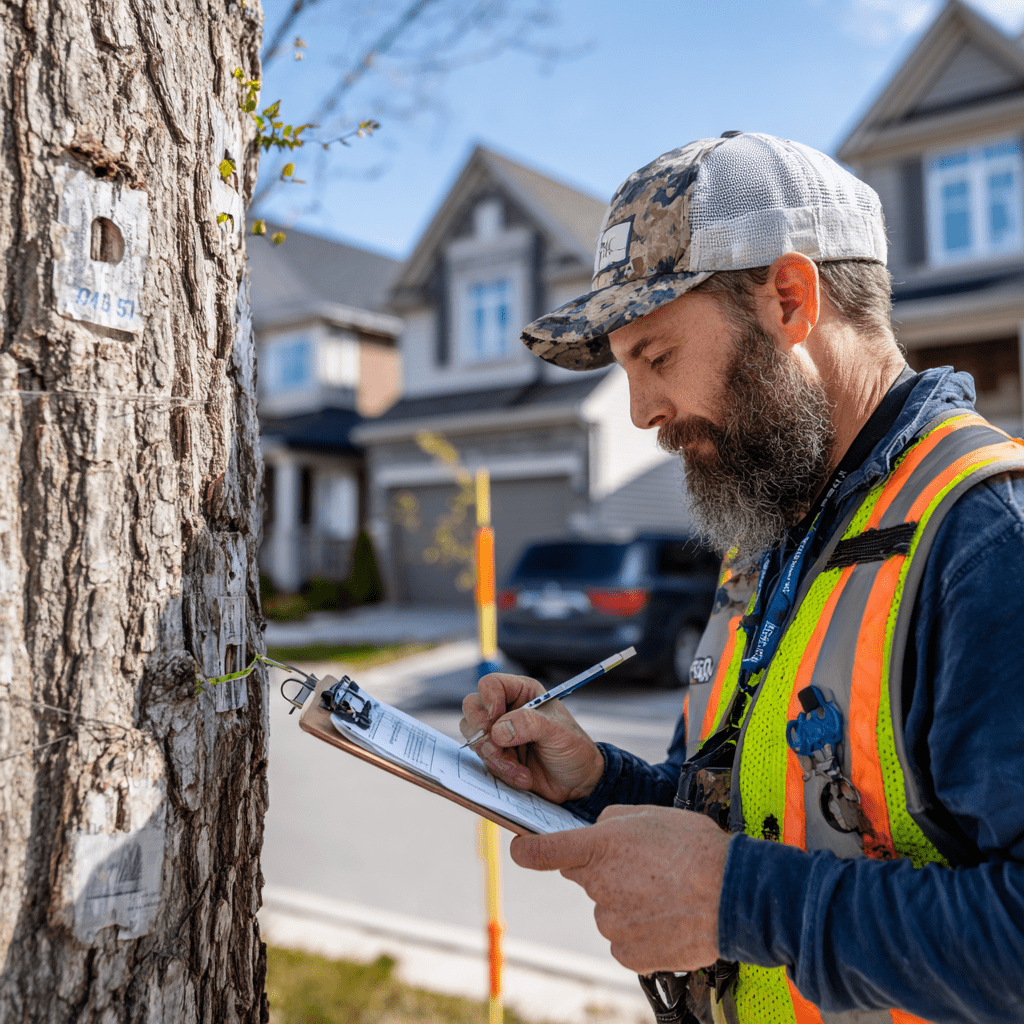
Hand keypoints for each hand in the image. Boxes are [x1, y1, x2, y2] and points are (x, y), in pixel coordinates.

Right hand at [460, 672, 604, 802]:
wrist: (578, 783)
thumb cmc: (574, 748)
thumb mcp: (557, 732)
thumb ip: (528, 724)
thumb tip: (498, 730)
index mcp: (522, 693)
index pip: (490, 685)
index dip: (488, 701)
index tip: (494, 721)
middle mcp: (506, 709)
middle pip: (473, 708)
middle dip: (482, 733)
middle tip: (498, 747)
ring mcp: (499, 733)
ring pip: (474, 738)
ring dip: (495, 758)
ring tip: (520, 770)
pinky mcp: (497, 755)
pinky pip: (484, 761)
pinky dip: (501, 771)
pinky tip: (523, 777)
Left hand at [510, 805, 731, 972]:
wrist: (735, 896)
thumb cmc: (696, 849)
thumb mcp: (651, 814)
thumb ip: (612, 820)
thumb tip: (599, 831)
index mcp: (600, 848)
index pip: (545, 851)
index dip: (529, 851)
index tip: (522, 851)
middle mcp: (599, 888)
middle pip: (588, 878)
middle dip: (607, 870)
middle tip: (646, 866)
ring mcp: (613, 924)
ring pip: (608, 909)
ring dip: (627, 901)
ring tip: (665, 892)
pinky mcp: (629, 955)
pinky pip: (625, 939)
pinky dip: (641, 930)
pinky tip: (666, 916)